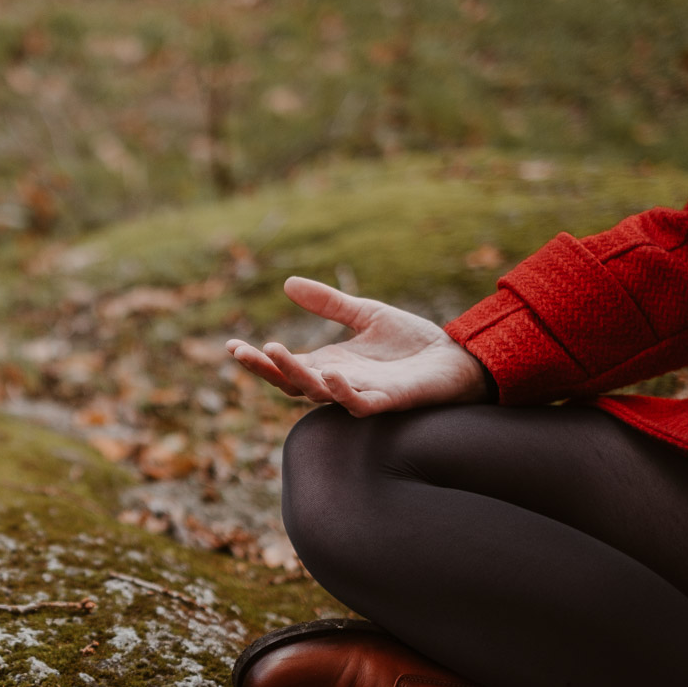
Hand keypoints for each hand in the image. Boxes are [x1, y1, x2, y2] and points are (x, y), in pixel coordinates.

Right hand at [226, 276, 489, 416]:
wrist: (457, 360)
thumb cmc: (411, 343)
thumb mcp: (364, 314)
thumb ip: (329, 303)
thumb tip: (287, 283)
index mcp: (328, 365)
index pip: (285, 367)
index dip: (258, 360)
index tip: (230, 346)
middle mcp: (338, 383)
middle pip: (292, 383)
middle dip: (265, 369)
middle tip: (242, 351)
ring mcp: (361, 394)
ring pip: (318, 392)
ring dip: (295, 373)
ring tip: (273, 350)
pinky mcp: (387, 401)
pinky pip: (359, 403)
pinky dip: (342, 391)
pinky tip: (328, 372)